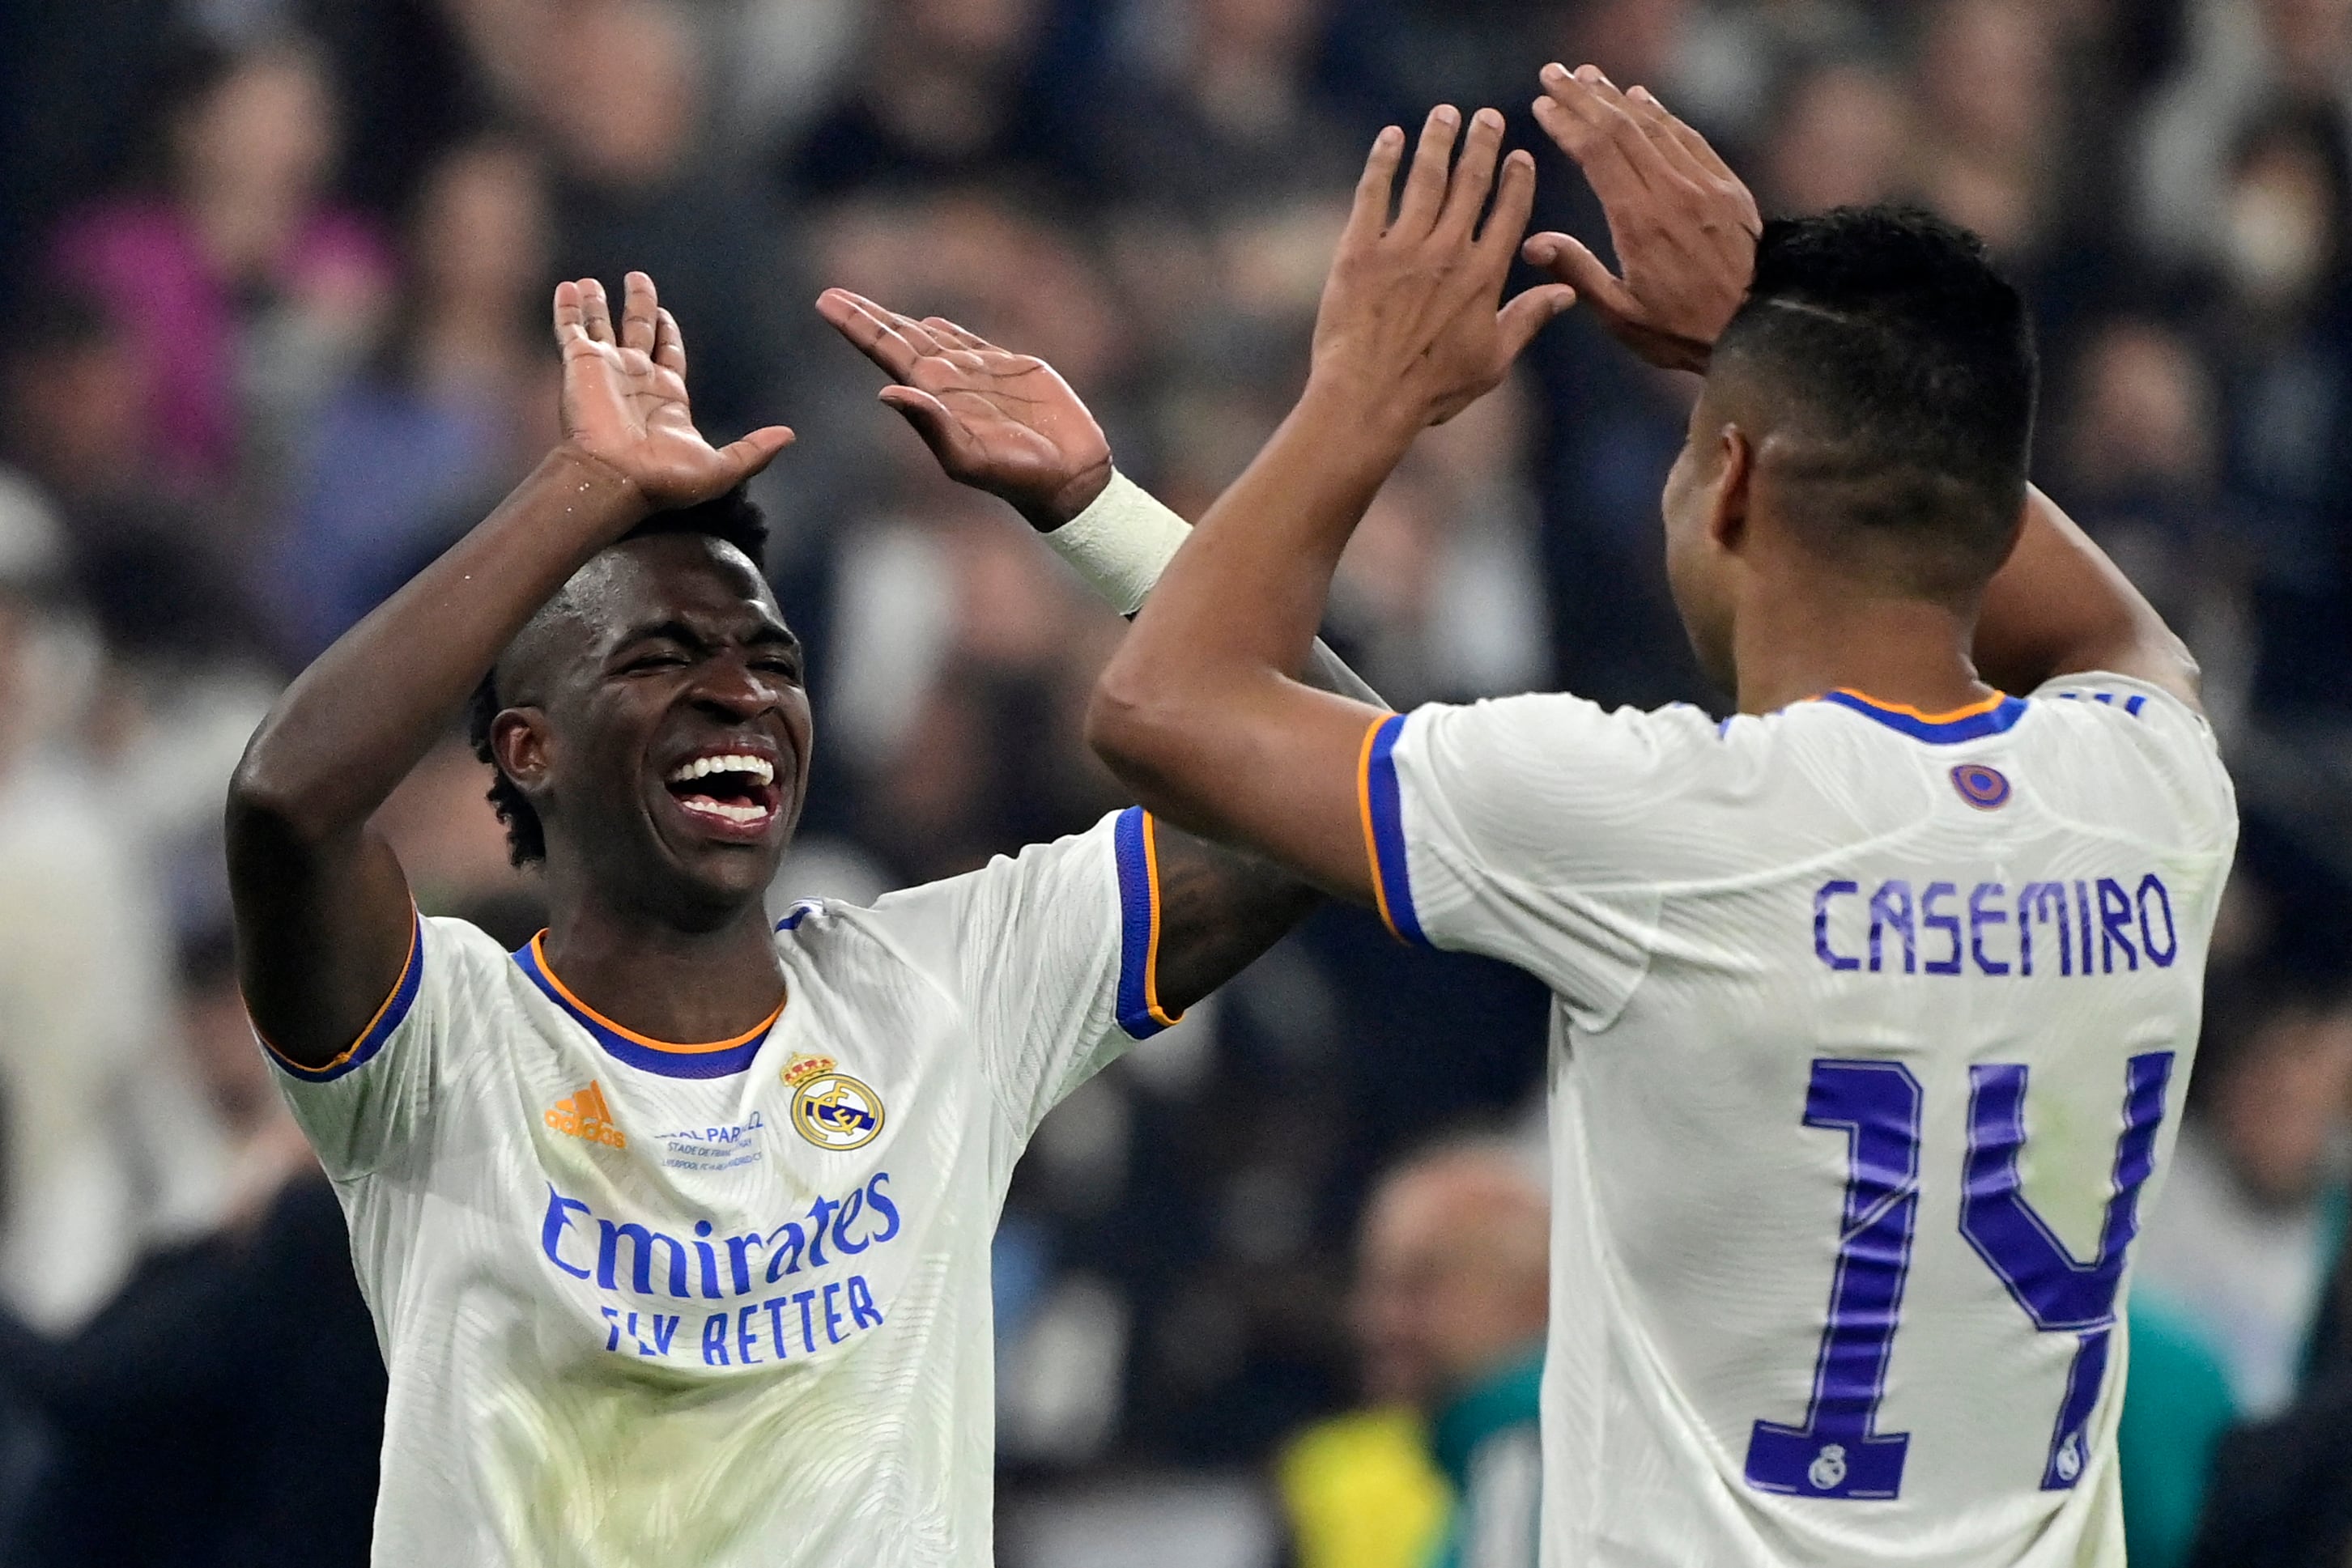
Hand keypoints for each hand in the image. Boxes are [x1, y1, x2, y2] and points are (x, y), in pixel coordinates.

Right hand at [553, 271, 793, 510]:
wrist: (616, 479)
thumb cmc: (665, 479)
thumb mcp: (723, 468)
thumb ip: (754, 450)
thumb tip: (789, 436)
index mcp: (666, 396)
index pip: (668, 354)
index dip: (668, 332)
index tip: (665, 313)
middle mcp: (634, 379)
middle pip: (638, 330)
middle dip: (639, 305)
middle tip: (637, 278)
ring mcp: (605, 370)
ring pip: (600, 326)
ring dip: (596, 303)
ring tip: (588, 281)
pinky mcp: (579, 364)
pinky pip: (571, 329)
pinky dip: (568, 308)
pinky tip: (567, 287)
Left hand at [816, 288, 1112, 530]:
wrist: (1067, 477)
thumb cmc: (1016, 476)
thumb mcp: (966, 457)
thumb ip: (929, 424)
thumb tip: (885, 392)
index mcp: (931, 397)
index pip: (885, 352)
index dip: (857, 325)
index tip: (825, 300)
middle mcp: (948, 382)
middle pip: (898, 339)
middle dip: (866, 316)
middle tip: (829, 296)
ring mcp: (978, 374)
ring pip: (930, 337)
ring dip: (899, 320)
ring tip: (867, 305)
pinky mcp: (1010, 370)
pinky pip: (970, 343)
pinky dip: (949, 330)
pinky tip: (931, 322)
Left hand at [1308, 106, 1576, 434]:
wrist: (1368, 398)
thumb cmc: (1432, 389)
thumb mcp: (1492, 361)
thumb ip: (1528, 319)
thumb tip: (1566, 293)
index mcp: (1485, 275)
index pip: (1509, 212)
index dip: (1516, 179)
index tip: (1519, 155)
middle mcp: (1448, 251)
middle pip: (1470, 183)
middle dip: (1482, 144)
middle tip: (1487, 118)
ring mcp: (1402, 247)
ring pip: (1426, 178)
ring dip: (1438, 140)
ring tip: (1445, 114)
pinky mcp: (1359, 251)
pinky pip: (1373, 193)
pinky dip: (1383, 160)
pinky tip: (1391, 137)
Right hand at [1524, 64, 1758, 373]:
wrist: (1761, 327)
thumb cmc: (1683, 331)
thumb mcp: (1623, 317)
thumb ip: (1577, 274)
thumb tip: (1532, 243)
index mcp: (1640, 223)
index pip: (1597, 153)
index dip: (1567, 123)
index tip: (1542, 104)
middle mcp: (1672, 193)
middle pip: (1621, 128)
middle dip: (1584, 97)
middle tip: (1554, 74)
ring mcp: (1703, 185)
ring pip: (1654, 126)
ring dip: (1617, 97)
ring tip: (1588, 77)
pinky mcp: (1727, 187)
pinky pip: (1688, 137)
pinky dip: (1660, 113)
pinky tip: (1641, 98)